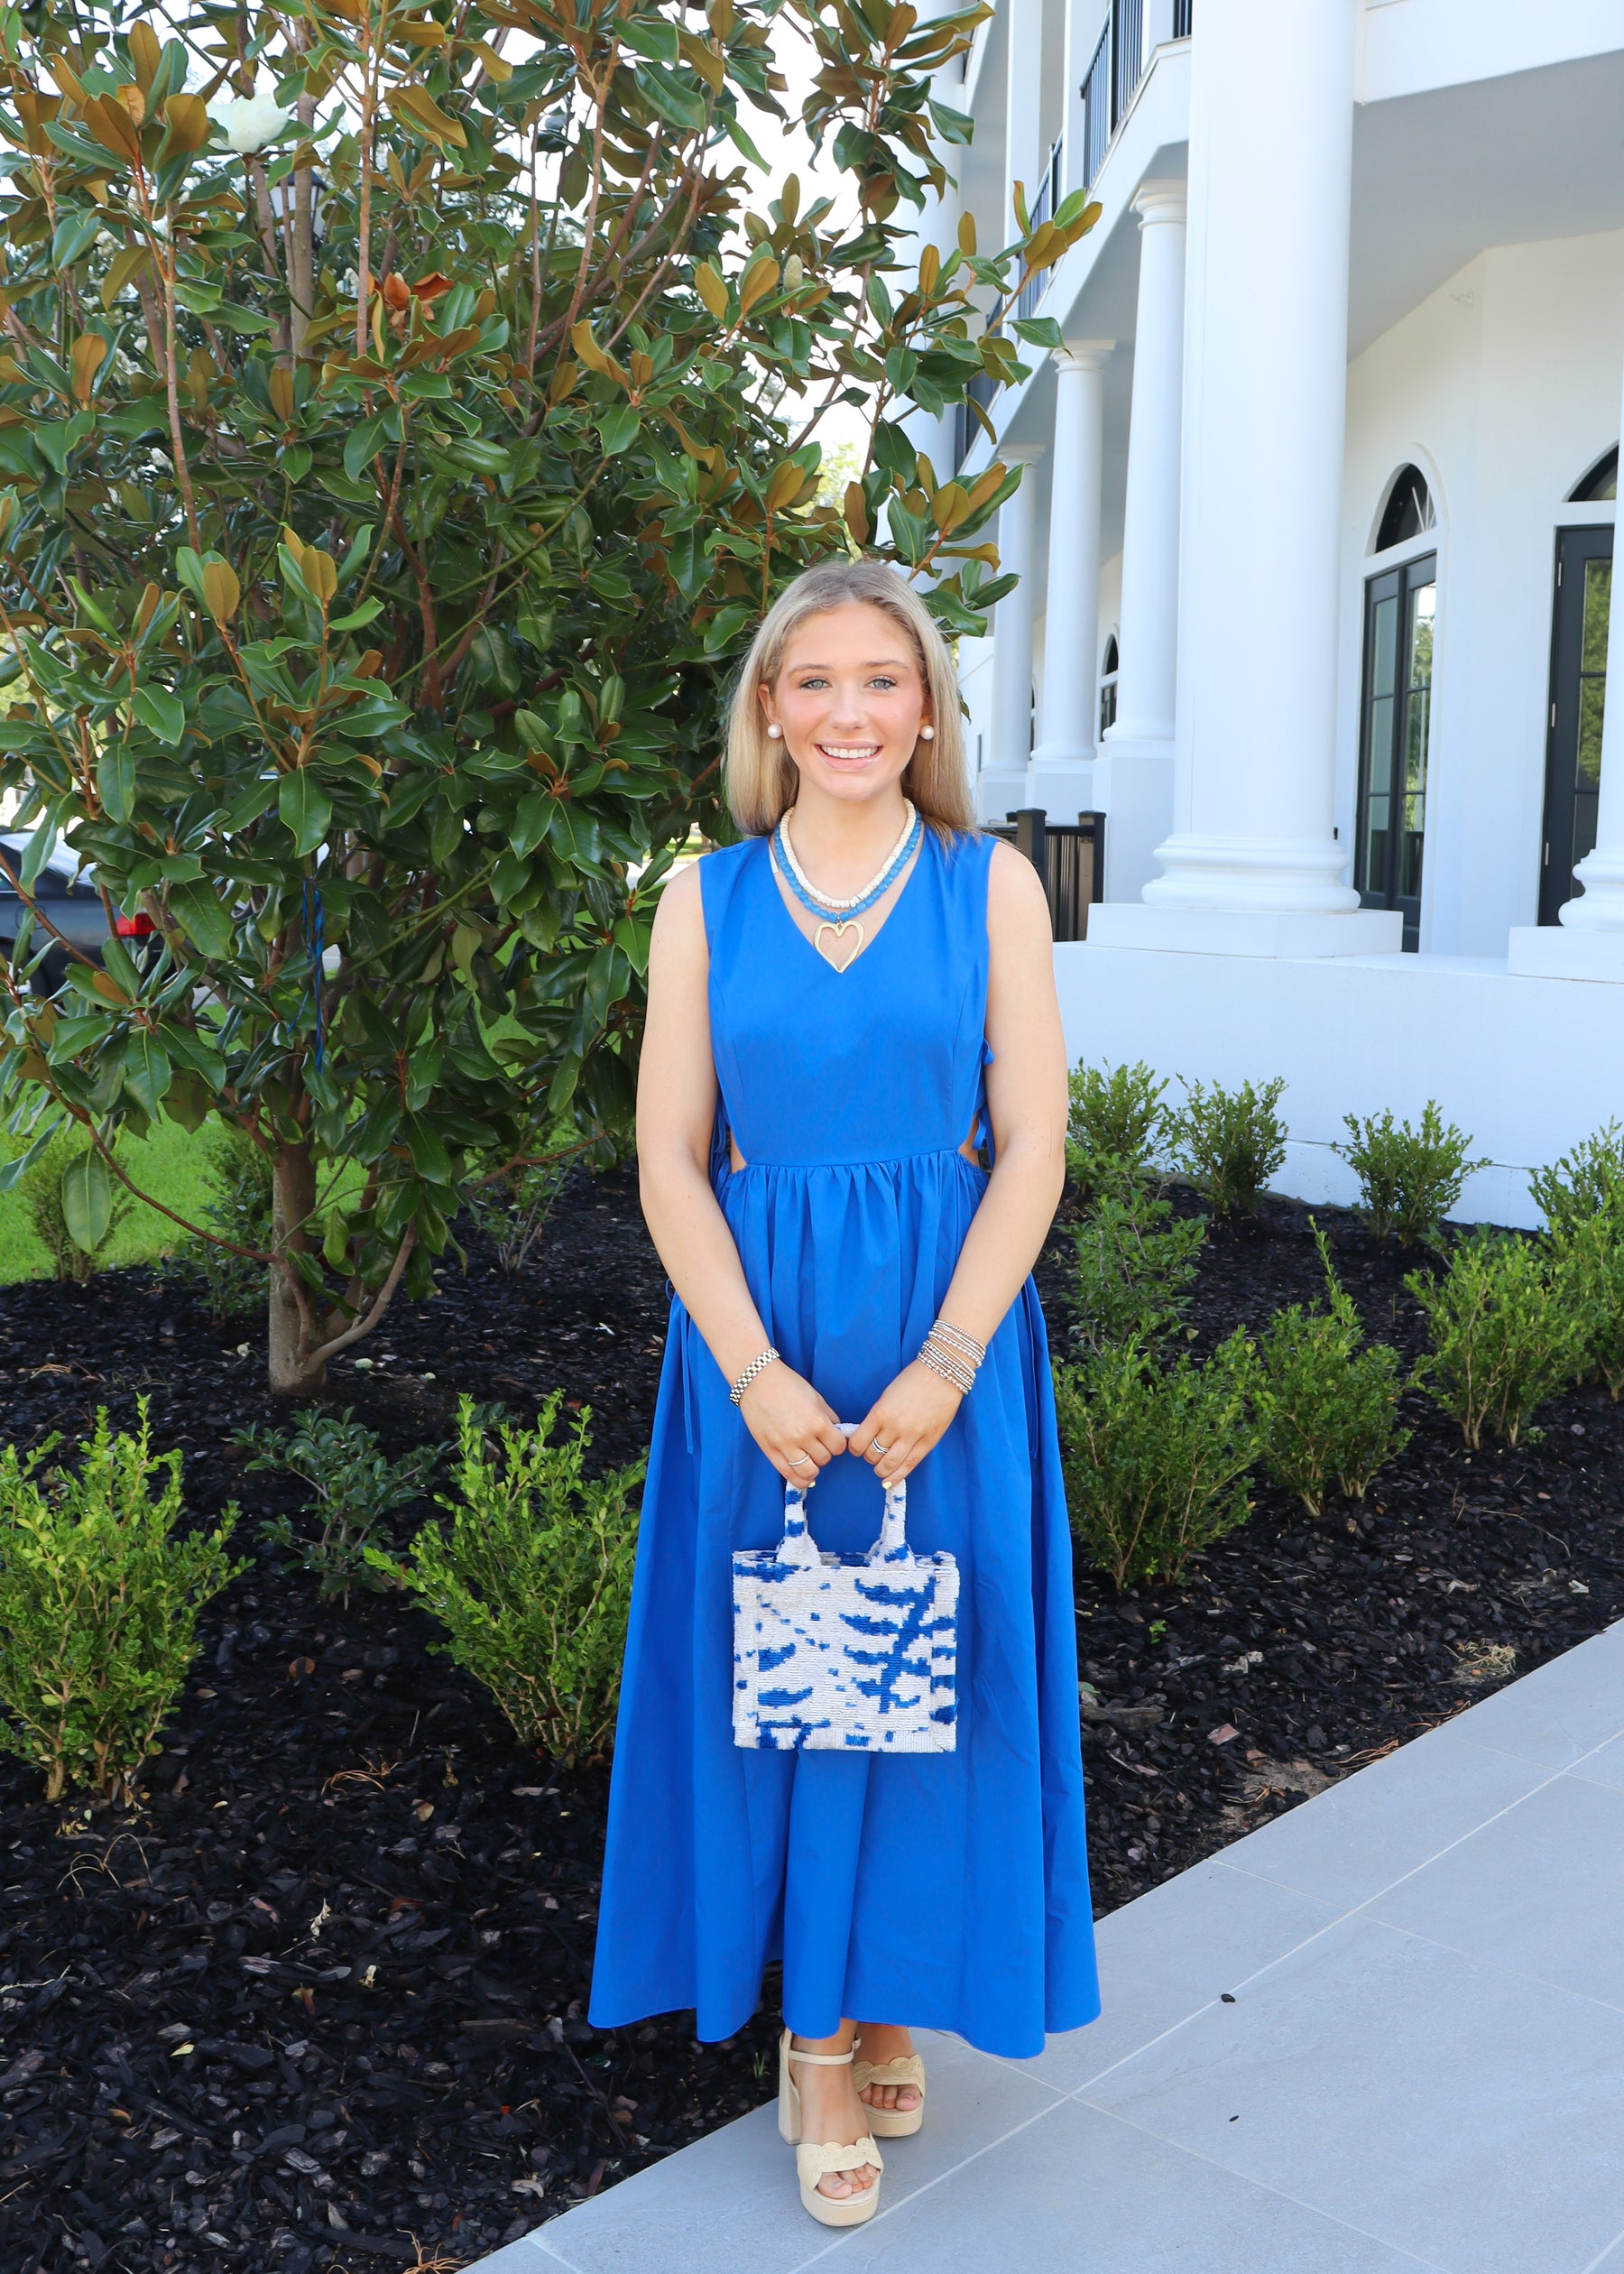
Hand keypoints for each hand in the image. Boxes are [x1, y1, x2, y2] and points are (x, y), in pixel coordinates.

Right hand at [739, 1358, 848, 1484]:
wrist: (757, 1381)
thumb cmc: (788, 1385)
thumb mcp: (816, 1397)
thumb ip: (829, 1417)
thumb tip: (838, 1432)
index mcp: (817, 1421)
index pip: (839, 1446)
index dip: (837, 1443)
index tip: (832, 1439)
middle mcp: (802, 1436)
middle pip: (825, 1459)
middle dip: (825, 1453)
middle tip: (818, 1444)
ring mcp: (785, 1445)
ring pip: (809, 1472)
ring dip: (813, 1468)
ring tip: (810, 1459)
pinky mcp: (770, 1451)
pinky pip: (788, 1475)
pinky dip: (799, 1479)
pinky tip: (803, 1475)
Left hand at [852, 1359, 961, 1484]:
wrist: (942, 1374)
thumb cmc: (912, 1380)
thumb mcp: (887, 1395)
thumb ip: (878, 1416)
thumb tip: (868, 1436)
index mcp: (880, 1413)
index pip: (858, 1442)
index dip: (854, 1449)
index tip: (857, 1448)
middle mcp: (894, 1427)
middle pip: (872, 1455)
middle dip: (868, 1458)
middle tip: (871, 1454)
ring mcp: (912, 1436)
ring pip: (889, 1464)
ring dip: (881, 1470)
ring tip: (880, 1469)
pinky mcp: (928, 1442)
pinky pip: (909, 1465)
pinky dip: (897, 1477)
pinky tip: (889, 1482)